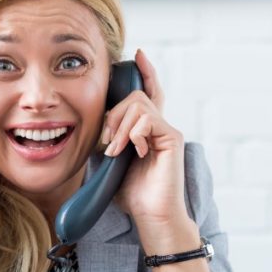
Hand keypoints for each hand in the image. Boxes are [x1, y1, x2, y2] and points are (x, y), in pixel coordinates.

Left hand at [103, 49, 190, 229]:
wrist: (151, 215)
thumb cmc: (133, 195)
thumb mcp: (113, 163)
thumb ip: (110, 141)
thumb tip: (99, 129)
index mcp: (146, 130)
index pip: (147, 94)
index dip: (144, 73)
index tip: (136, 56)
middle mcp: (159, 126)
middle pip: (135, 97)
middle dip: (114, 114)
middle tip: (108, 140)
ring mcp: (167, 131)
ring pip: (138, 106)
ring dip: (120, 127)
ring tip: (117, 151)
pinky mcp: (172, 138)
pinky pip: (147, 119)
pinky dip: (134, 134)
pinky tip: (134, 152)